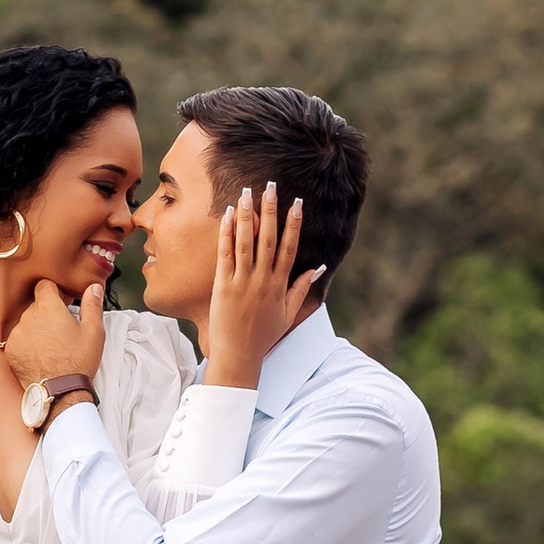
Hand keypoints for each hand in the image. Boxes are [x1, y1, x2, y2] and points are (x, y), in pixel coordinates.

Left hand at [3, 278, 102, 388]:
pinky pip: (18, 340)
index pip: (44, 285)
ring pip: (26, 323)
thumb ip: (92, 305)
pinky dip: (26, 345)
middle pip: (35, 306)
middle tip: (60, 331)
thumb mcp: (93, 331)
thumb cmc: (78, 362)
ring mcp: (17, 334)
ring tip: (51, 347)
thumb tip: (94, 287)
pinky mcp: (10, 350)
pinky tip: (40, 356)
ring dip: (36, 330)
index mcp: (49, 307)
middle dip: (46, 314)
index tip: (60, 303)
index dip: (53, 292)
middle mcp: (29, 316)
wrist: (59, 392)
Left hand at [202, 183, 322, 389]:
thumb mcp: (288, 313)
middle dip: (271, 211)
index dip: (294, 224)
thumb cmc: (263, 336)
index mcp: (280, 285)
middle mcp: (264, 280)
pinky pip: (226, 254)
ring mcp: (243, 282)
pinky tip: (230, 215)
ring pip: (247, 242)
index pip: (290, 247)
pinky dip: (228, 233)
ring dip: (249, 215)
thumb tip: (319, 268)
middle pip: (269, 239)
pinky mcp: (224, 286)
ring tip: (248, 192)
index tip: (298, 202)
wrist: (239, 357)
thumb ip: (301, 288)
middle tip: (272, 186)